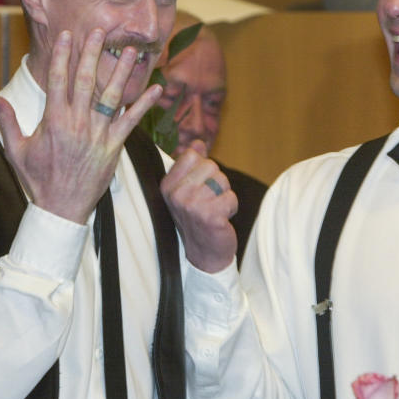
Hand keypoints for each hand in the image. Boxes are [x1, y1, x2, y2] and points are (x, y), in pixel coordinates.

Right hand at [0, 28, 162, 223]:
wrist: (62, 208)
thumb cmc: (38, 179)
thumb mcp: (16, 150)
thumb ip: (7, 120)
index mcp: (53, 120)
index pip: (58, 80)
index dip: (62, 55)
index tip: (66, 35)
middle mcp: (77, 123)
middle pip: (86, 81)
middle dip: (93, 53)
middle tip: (101, 30)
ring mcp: (98, 134)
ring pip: (112, 96)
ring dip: (122, 72)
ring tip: (131, 50)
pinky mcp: (114, 146)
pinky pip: (132, 121)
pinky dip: (144, 105)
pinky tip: (157, 88)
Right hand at [162, 140, 237, 272]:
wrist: (204, 255)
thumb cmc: (197, 220)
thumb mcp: (187, 190)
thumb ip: (191, 165)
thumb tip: (198, 143)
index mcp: (167, 185)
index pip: (192, 154)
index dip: (202, 169)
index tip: (198, 188)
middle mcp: (177, 194)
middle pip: (211, 166)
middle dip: (217, 183)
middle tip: (208, 202)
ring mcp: (192, 205)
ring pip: (223, 181)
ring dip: (224, 196)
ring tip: (214, 211)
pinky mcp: (210, 215)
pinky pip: (231, 197)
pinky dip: (231, 208)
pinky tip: (221, 220)